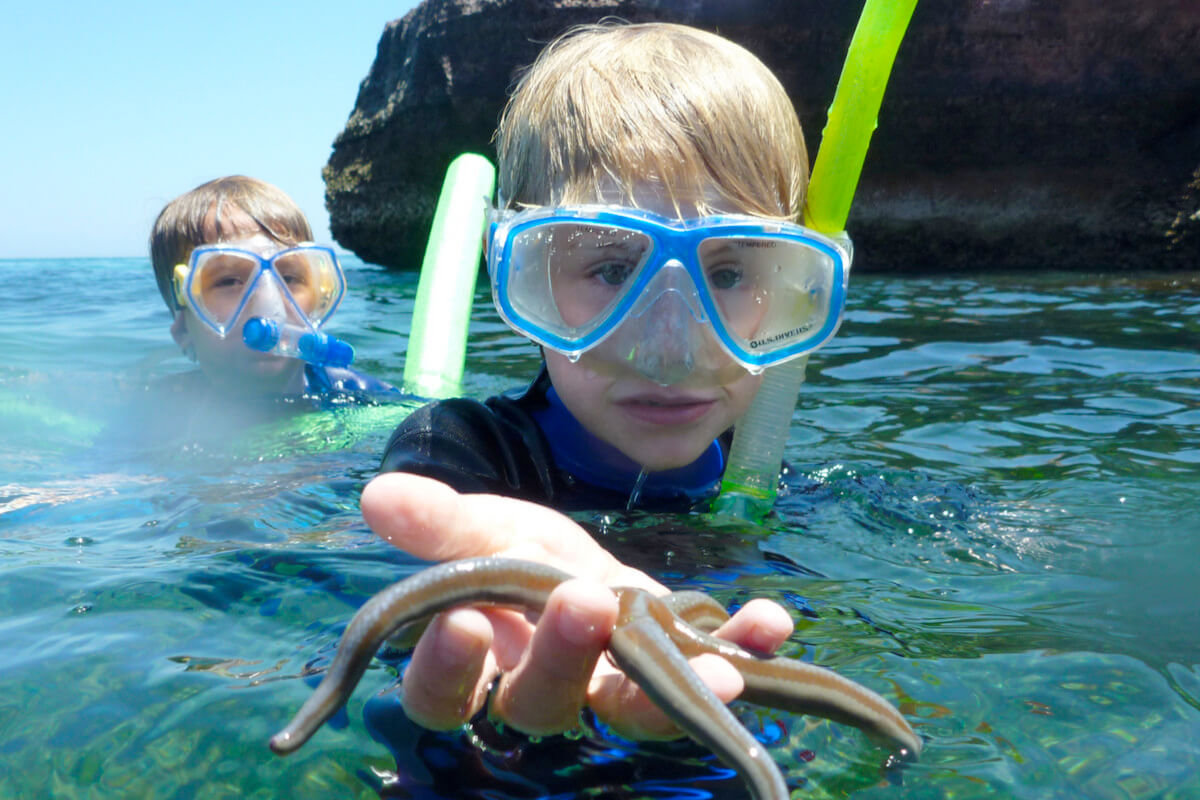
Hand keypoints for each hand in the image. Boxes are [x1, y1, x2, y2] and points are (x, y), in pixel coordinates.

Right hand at [360, 472, 793, 739]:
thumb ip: (438, 522)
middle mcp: (544, 694)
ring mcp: (612, 692)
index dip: (450, 668)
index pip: (444, 694)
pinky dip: (741, 647)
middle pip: (543, 703)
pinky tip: (770, 620)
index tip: (466, 618)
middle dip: (566, 656)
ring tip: (720, 670)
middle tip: (587, 602)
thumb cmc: (520, 559)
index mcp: (480, 664)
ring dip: (674, 690)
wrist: (585, 562)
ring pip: (630, 710)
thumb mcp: (483, 529)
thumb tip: (378, 493)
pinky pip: (708, 671)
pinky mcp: (672, 674)